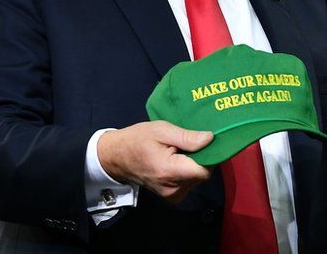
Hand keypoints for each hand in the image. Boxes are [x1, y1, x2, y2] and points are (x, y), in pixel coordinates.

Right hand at [97, 121, 212, 203]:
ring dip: (195, 165)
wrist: (116, 157)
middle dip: (202, 158)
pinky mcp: (170, 197)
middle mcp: (172, 188)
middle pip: (203, 175)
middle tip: (192, 142)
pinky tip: (179, 160)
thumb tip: (210, 139)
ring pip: (197, 179)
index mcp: (170, 171)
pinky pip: (189, 184)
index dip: (210, 156)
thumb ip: (187, 137)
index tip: (207, 142)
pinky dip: (188, 172)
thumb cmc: (138, 139)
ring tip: (182, 150)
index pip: (204, 171)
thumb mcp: (162, 130)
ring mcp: (171, 195)